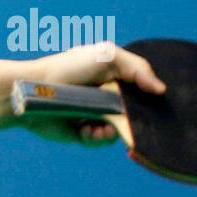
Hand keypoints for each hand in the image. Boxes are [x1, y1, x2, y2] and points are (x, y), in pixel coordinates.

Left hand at [13, 41, 166, 145]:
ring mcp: (94, 114)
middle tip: (129, 120)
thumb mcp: (107, 56)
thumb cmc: (69, 68)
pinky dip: (97, 137)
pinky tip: (88, 130)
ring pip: (118, 130)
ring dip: (112, 131)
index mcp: (112, 76)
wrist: (35, 91)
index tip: (156, 103)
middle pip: (133, 113)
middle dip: (134, 120)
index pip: (141, 89)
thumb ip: (137, 68)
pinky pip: (99, 140)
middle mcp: (105, 96)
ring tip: (100, 126)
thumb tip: (161, 89)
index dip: (149, 97)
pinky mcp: (82, 131)